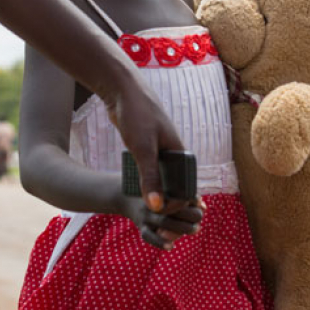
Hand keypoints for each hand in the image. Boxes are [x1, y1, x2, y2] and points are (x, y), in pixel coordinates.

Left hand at [103, 76, 188, 213]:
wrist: (123, 90)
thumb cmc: (137, 115)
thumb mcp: (143, 149)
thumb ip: (150, 177)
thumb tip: (156, 206)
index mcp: (180, 153)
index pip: (186, 187)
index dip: (177, 204)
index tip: (161, 215)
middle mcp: (173, 152)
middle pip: (176, 185)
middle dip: (169, 202)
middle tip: (155, 219)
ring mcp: (160, 149)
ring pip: (162, 178)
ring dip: (157, 193)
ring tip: (147, 208)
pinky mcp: (147, 146)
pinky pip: (151, 170)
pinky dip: (147, 181)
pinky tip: (137, 190)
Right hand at [117, 192, 203, 250]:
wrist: (125, 197)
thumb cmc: (154, 195)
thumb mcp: (167, 192)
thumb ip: (187, 198)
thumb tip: (203, 207)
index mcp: (160, 191)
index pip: (180, 195)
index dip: (192, 200)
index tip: (198, 203)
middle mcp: (153, 202)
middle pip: (174, 209)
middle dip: (190, 214)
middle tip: (199, 219)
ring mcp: (146, 214)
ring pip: (165, 222)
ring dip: (182, 227)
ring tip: (195, 229)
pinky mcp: (140, 226)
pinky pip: (149, 236)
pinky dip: (160, 242)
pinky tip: (171, 246)